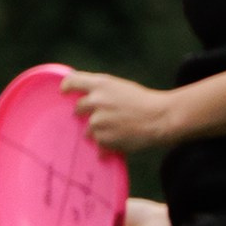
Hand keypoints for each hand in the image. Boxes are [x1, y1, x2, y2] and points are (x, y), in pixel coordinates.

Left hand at [59, 71, 181, 153]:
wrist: (161, 118)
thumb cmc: (144, 102)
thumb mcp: (121, 88)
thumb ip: (102, 91)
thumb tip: (84, 97)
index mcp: (101, 84)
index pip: (72, 81)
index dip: (67, 86)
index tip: (64, 92)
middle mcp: (96, 101)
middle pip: (78, 108)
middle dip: (87, 113)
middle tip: (105, 116)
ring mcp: (97, 121)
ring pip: (88, 129)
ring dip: (99, 131)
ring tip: (120, 128)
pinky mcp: (102, 138)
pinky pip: (98, 143)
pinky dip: (107, 144)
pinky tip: (122, 139)